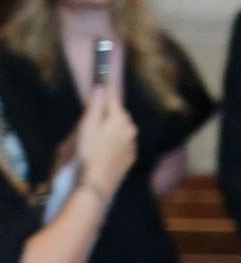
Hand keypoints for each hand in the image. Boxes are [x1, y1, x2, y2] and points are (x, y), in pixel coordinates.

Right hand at [70, 74, 135, 200]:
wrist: (97, 182)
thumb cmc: (89, 152)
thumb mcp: (87, 127)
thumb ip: (95, 107)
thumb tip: (101, 88)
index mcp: (119, 119)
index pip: (114, 99)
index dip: (108, 90)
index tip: (106, 80)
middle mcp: (131, 129)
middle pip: (119, 114)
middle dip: (109, 111)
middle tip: (95, 114)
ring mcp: (132, 145)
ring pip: (122, 129)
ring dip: (112, 127)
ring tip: (98, 134)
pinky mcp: (130, 158)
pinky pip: (122, 143)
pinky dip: (114, 141)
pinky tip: (104, 148)